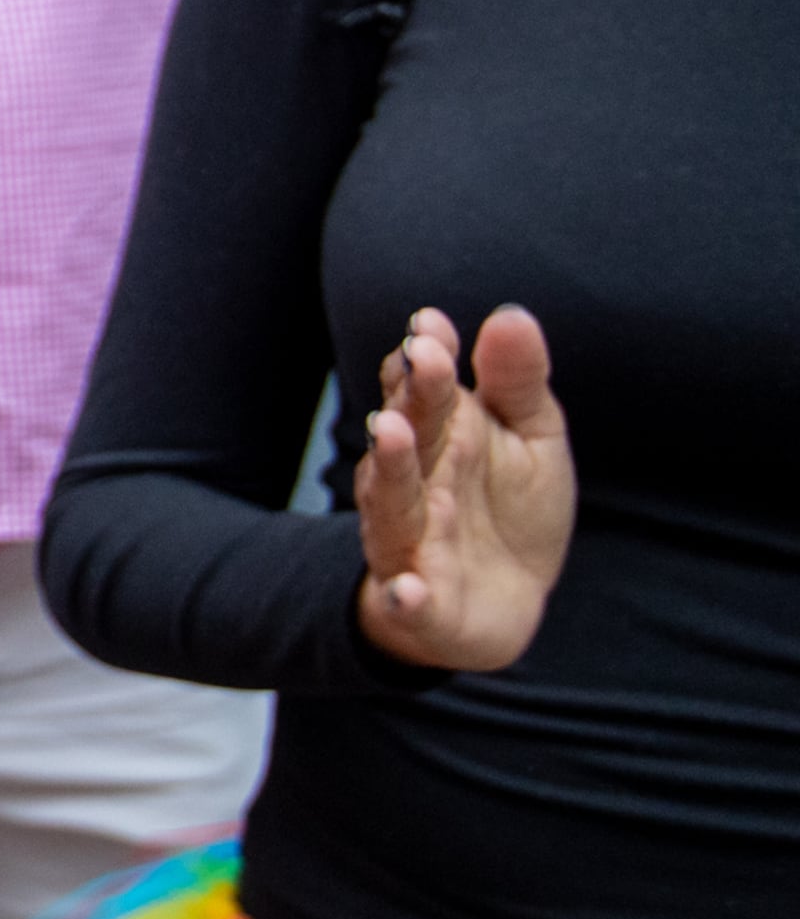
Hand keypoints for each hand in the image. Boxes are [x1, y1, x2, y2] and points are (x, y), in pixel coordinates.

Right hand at [355, 304, 572, 671]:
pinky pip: (406, 600)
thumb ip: (516, 381)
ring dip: (388, 469)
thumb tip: (510, 314)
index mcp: (441, 436)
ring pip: (391, 505)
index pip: (422, 390)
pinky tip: (406, 591)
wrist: (503, 604)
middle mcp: (416, 483)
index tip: (431, 325)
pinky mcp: (423, 602)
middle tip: (420, 358)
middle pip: (408, 436)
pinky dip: (402, 598)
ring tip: (391, 431)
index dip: (424, 359)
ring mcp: (413, 541)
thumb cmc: (509, 509)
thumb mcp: (530, 438)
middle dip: (410, 397)